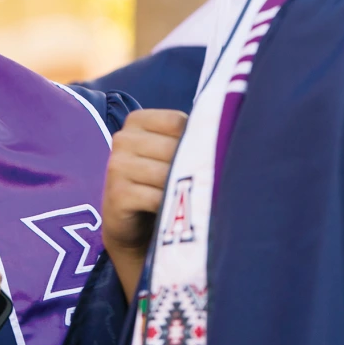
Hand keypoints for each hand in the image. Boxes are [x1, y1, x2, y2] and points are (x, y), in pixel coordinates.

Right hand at [102, 108, 187, 301]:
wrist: (132, 223)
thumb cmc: (159, 182)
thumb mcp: (170, 153)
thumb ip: (188, 137)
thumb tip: (226, 131)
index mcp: (136, 121)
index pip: (176, 121)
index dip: (196, 139)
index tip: (201, 157)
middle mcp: (122, 139)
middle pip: (172, 147)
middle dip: (192, 166)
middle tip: (202, 183)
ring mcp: (117, 166)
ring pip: (166, 172)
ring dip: (183, 188)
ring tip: (191, 197)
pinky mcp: (117, 194)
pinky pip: (157, 197)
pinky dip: (171, 206)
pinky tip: (175, 211)